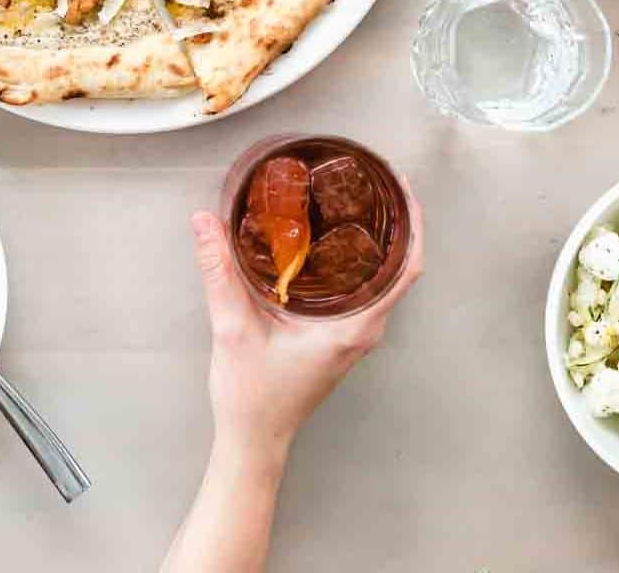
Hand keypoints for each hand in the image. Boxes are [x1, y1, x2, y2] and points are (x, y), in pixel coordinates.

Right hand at [189, 203, 424, 459]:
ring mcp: (353, 335)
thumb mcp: (232, 328)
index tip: (403, 187)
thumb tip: (206, 221)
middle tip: (378, 180)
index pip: (406, 268)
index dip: (412, 223)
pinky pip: (364, 290)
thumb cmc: (253, 396)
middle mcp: (363, 330)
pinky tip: (334, 242)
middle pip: (399, 266)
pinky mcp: (339, 337)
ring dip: (378, 240)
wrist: (254, 439)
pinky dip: (359, 260)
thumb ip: (219, 271)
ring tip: (362, 200)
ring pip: (382, 278)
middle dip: (395, 221)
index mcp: (354, 327)